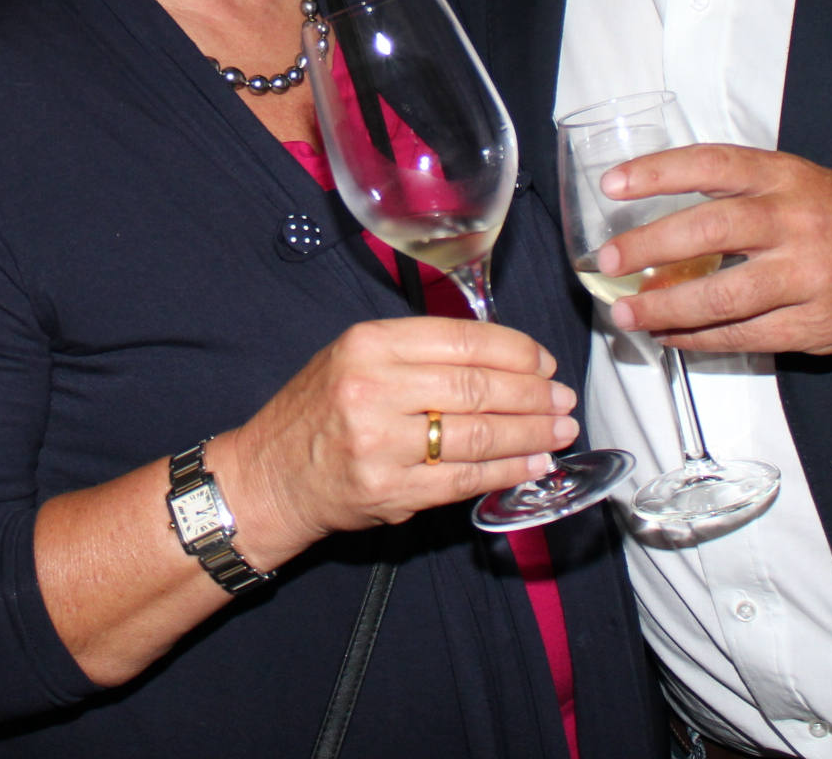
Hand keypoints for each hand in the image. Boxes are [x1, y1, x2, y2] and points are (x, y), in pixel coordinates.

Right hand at [205, 317, 575, 565]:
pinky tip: (531, 466)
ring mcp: (381, 444)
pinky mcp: (390, 491)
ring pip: (477, 436)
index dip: (516, 352)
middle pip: (477, 388)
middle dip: (533, 396)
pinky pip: (464, 480)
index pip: (462, 341)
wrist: (269, 476)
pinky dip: (506, 472)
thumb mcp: (354, 357)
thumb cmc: (317, 412)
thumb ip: (419, 352)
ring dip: (530, 435)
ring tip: (559, 431)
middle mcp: (373, 389)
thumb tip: (503, 358)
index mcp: (369, 344)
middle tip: (562, 399)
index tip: (544, 362)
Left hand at [599, 146, 831, 355]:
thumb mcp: (798, 181)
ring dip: (665, 308)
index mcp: (786, 178)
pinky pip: (744, 336)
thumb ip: (740, 190)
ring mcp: (806, 276)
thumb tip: (660, 211)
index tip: (613, 184)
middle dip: (649, 247)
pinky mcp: (813, 325)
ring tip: (628, 314)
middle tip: (608, 262)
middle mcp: (794, 221)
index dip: (657, 172)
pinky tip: (671, 336)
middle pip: (709, 230)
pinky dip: (699, 339)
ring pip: (722, 296)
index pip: (712, 164)